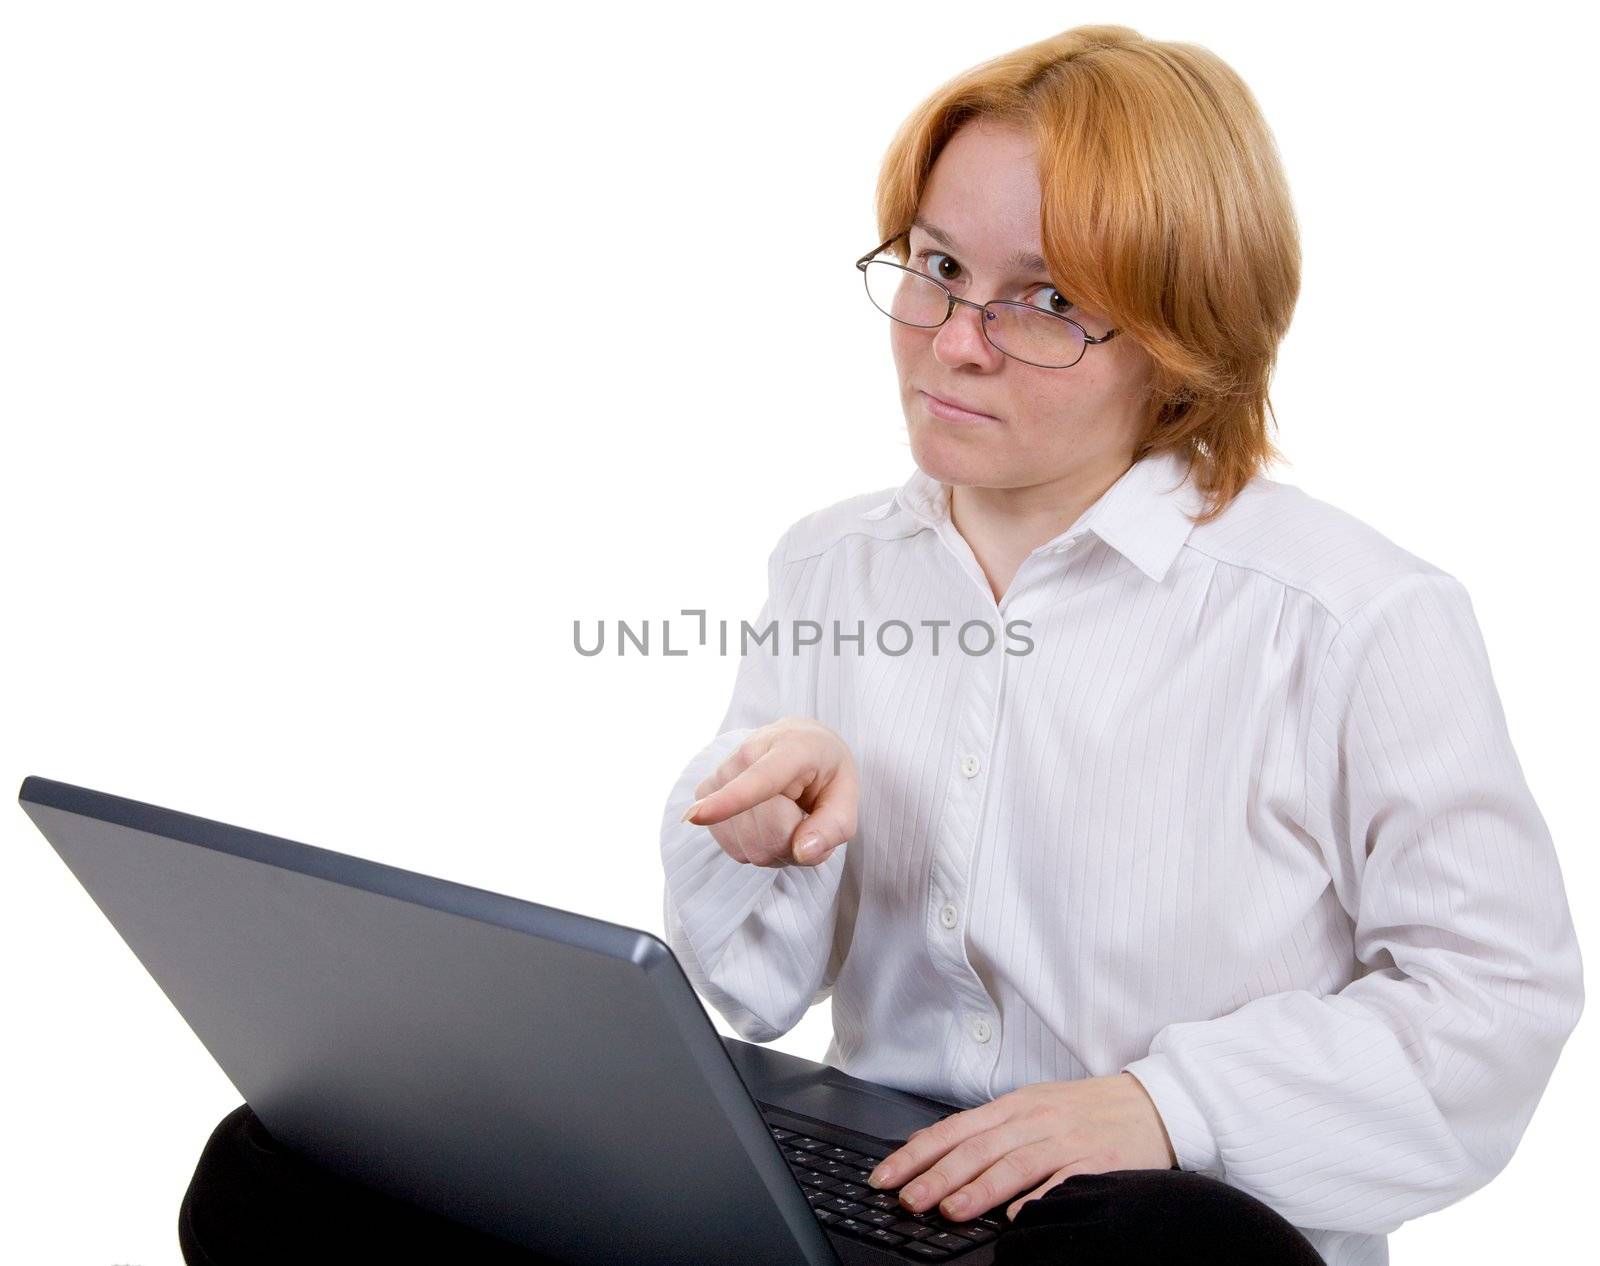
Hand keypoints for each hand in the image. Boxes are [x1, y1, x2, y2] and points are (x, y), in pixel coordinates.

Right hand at [681, 717, 857, 867]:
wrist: (798, 742)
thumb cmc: (824, 772)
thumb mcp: (847, 796)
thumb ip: (833, 827)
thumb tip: (801, 852)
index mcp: (791, 748)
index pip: (759, 780)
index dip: (729, 801)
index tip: (697, 816)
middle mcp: (748, 754)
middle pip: (766, 834)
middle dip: (794, 845)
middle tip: (806, 821)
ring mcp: (721, 773)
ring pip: (746, 845)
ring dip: (774, 848)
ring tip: (786, 818)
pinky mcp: (705, 791)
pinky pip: (731, 845)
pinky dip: (753, 846)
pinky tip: (764, 822)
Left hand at [865, 1072, 1176, 1223]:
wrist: (1150, 1103)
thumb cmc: (1084, 1110)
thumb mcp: (1029, 1107)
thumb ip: (984, 1128)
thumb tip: (928, 1146)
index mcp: (1013, 1106)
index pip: (953, 1130)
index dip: (916, 1154)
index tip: (885, 1178)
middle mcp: (1034, 1119)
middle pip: (977, 1148)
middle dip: (937, 1176)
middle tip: (908, 1201)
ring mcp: (1066, 1139)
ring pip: (1014, 1163)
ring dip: (978, 1189)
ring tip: (950, 1211)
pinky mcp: (1098, 1160)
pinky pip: (1064, 1180)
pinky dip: (1039, 1198)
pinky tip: (1018, 1216)